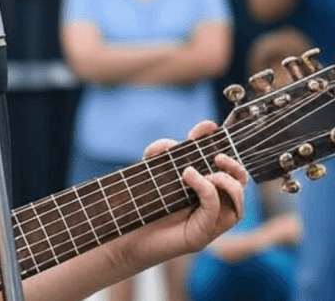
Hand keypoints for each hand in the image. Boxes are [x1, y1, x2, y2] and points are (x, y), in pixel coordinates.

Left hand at [121, 121, 247, 268]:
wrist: (123, 236)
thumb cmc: (139, 206)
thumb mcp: (148, 173)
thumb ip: (158, 154)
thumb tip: (172, 143)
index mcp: (201, 189)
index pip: (223, 167)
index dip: (220, 144)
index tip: (209, 127)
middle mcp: (209, 206)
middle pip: (240, 185)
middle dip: (234, 167)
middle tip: (216, 156)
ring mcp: (208, 223)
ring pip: (237, 201)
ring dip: (226, 181)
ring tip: (199, 172)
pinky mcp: (201, 236)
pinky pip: (217, 211)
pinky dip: (208, 190)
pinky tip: (190, 177)